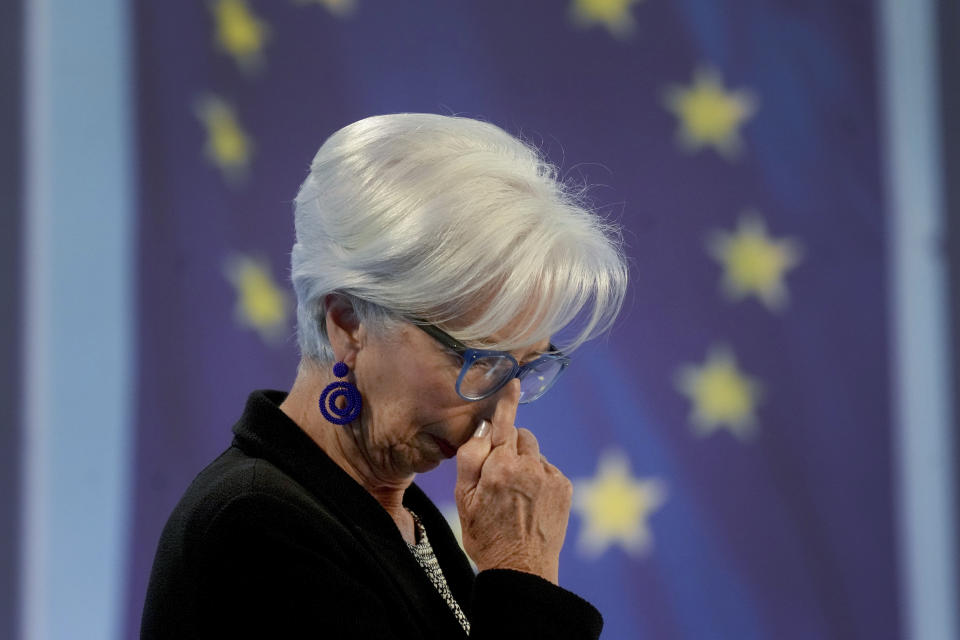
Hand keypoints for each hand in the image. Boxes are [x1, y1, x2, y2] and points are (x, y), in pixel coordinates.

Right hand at [454, 379, 572, 583]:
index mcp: (499, 467)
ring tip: (516, 495)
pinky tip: (531, 502)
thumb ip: (471, 458)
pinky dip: (540, 478)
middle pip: (521, 437)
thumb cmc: (486, 535)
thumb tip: (484, 429)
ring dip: (526, 464)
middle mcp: (528, 467)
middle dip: (511, 447)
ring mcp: (550, 477)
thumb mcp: (463, 499)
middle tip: (499, 475)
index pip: (504, 425)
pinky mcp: (565, 487)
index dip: (508, 403)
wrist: (521, 569)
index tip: (514, 383)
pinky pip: (549, 469)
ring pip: (535, 454)